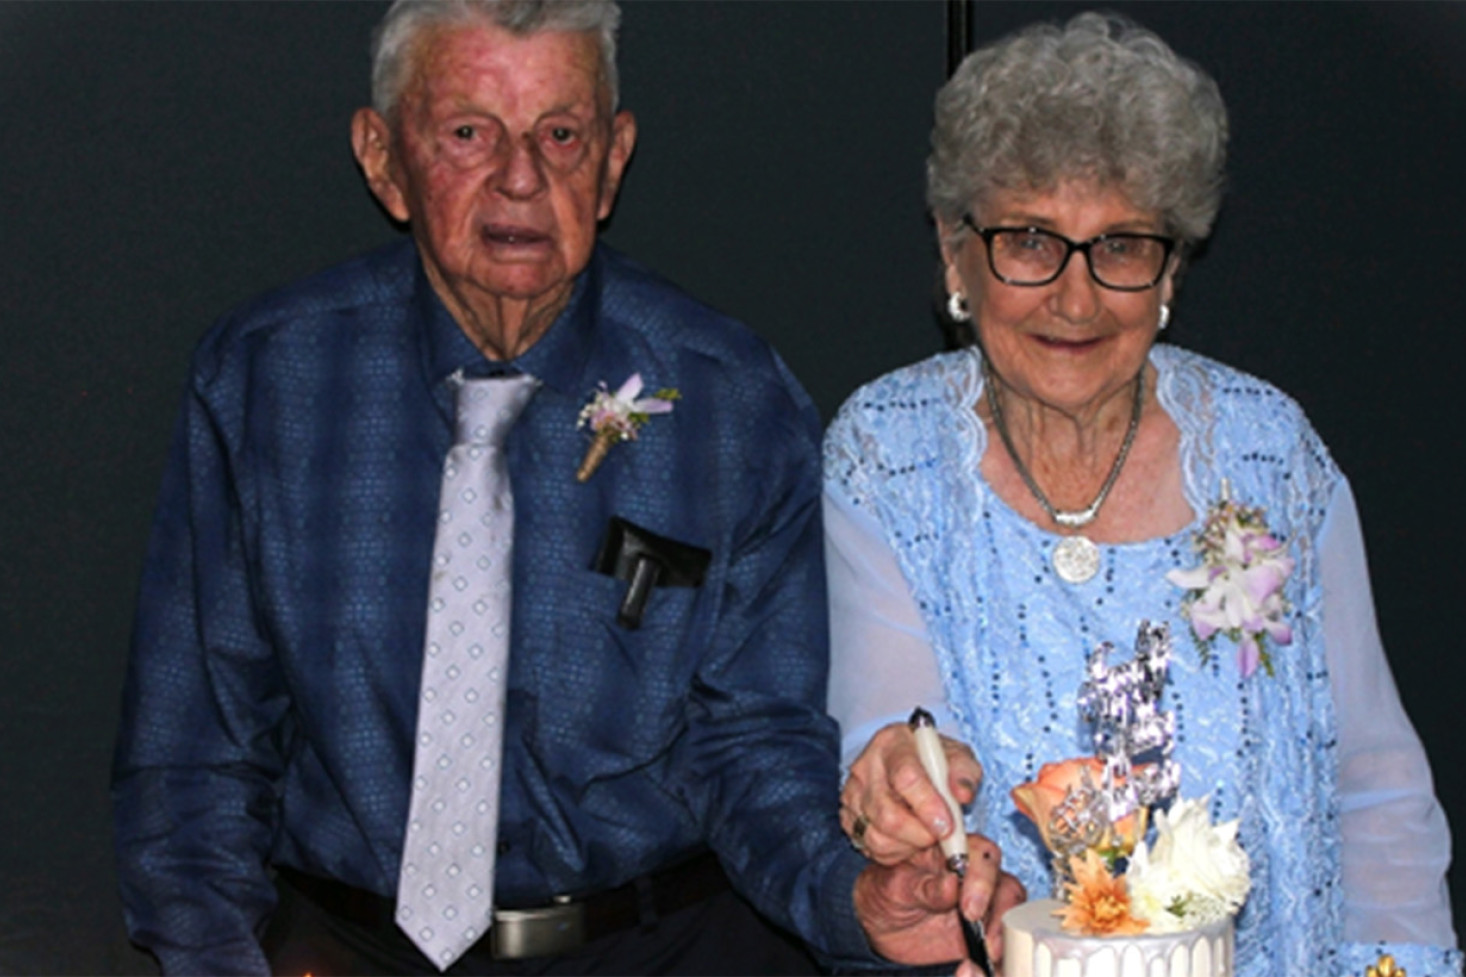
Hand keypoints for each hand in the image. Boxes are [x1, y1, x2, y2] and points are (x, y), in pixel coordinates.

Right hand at [841, 721, 982, 863]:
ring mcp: (852, 793)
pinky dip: (895, 853)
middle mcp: (865, 767)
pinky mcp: (847, 815)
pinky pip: (870, 848)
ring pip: (877, 837)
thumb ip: (965, 773)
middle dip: (921, 835)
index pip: (906, 778)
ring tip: (927, 836)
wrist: (911, 763)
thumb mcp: (958, 757)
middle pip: (887, 814)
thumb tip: (962, 795)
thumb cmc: (935, 760)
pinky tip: (909, 840)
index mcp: (892, 743)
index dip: (928, 806)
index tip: (948, 827)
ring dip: (909, 847)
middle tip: (942, 836)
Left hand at [853, 832, 1025, 968]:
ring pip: (1012, 913)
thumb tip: (952, 885)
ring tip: (989, 953)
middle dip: (999, 911)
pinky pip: (1003, 941)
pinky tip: (981, 966)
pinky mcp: (985, 930)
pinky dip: (1000, 956)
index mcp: (952, 850)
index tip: (970, 908)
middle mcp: (975, 874)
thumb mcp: (894, 887)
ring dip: (1005, 935)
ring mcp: (984, 903)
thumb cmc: (887, 892)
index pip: (981, 854)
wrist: (880, 923)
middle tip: (983, 936)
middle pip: (1005, 884)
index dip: (981, 879)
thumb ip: (923, 886)